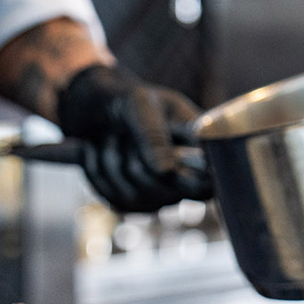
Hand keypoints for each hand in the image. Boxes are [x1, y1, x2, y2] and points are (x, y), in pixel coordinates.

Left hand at [57, 64, 212, 212]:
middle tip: (125, 131)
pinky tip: (96, 152)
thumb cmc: (125, 98)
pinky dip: (96, 171)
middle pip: (164, 187)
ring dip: (109, 160)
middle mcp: (186, 177)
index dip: (195, 177)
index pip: (211, 179)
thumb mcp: (139, 104)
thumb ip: (153, 135)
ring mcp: (159, 195)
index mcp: (199, 147)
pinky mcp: (132, 204)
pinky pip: (111, 198)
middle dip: (135, 157)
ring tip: (110, 137)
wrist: (92, 107)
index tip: (173, 163)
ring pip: (133, 194)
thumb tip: (166, 172)